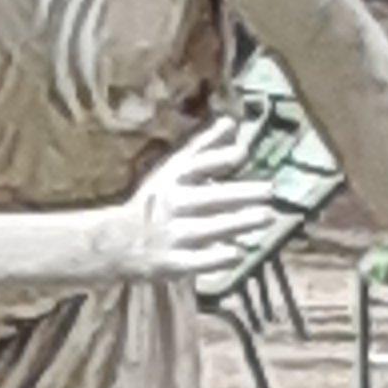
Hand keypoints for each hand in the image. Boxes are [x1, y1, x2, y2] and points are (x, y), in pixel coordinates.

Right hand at [103, 114, 290, 289]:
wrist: (117, 243)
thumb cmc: (156, 202)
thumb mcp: (173, 171)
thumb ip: (205, 148)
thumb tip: (233, 122)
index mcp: (173, 181)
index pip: (198, 166)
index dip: (220, 159)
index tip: (242, 154)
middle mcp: (172, 206)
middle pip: (210, 199)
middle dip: (241, 195)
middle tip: (270, 191)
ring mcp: (172, 236)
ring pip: (209, 229)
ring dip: (239, 223)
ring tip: (267, 217)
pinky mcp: (172, 264)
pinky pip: (198, 262)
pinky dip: (218, 258)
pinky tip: (238, 253)